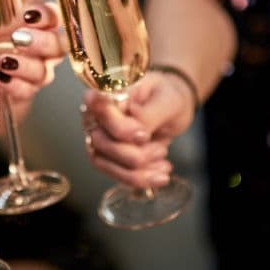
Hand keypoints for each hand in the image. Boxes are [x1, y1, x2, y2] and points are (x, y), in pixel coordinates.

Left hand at [0, 2, 64, 103]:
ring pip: (45, 73)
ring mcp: (34, 72)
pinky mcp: (21, 92)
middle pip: (58, 46)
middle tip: (18, 38)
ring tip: (2, 60)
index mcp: (36, 23)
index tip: (27, 14)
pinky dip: (15, 87)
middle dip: (41, 42)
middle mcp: (41, 48)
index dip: (47, 16)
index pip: (55, 16)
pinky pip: (28, 93)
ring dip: (26, 66)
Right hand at [79, 70, 196, 188]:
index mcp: (108, 91)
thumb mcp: (167, 100)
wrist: (172, 109)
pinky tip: (160, 174)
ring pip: (105, 163)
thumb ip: (149, 114)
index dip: (118, 126)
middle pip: (101, 142)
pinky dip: (140, 178)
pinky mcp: (107, 156)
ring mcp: (99, 137)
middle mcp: (96, 114)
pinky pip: (115, 174)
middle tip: (160, 150)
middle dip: (135, 154)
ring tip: (162, 163)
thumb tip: (136, 131)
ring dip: (138, 172)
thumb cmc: (167, 97)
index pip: (98, 107)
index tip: (143, 135)